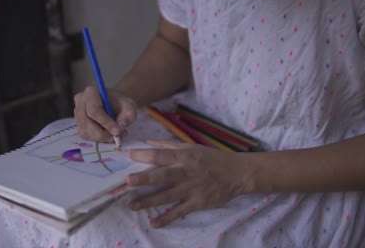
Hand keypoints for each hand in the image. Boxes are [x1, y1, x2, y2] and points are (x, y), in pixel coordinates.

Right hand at [74, 86, 137, 141]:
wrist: (115, 105)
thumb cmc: (121, 104)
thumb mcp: (130, 106)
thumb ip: (128, 114)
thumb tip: (120, 125)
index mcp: (91, 92)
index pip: (94, 110)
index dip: (105, 122)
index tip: (118, 131)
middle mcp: (80, 101)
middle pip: (86, 123)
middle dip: (102, 133)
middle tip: (116, 137)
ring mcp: (77, 113)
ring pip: (85, 131)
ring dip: (100, 137)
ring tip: (113, 135)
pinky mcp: (78, 123)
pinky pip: (85, 135)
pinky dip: (97, 139)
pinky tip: (107, 135)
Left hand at [126, 140, 251, 227]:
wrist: (237, 173)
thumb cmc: (211, 158)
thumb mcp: (191, 147)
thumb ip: (168, 145)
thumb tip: (147, 141)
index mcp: (183, 157)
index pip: (160, 155)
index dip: (144, 155)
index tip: (128, 156)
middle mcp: (185, 172)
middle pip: (162, 175)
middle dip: (144, 178)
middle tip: (127, 182)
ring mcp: (191, 189)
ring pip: (167, 196)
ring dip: (149, 201)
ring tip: (132, 205)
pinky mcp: (197, 203)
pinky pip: (179, 211)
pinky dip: (167, 218)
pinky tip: (154, 223)